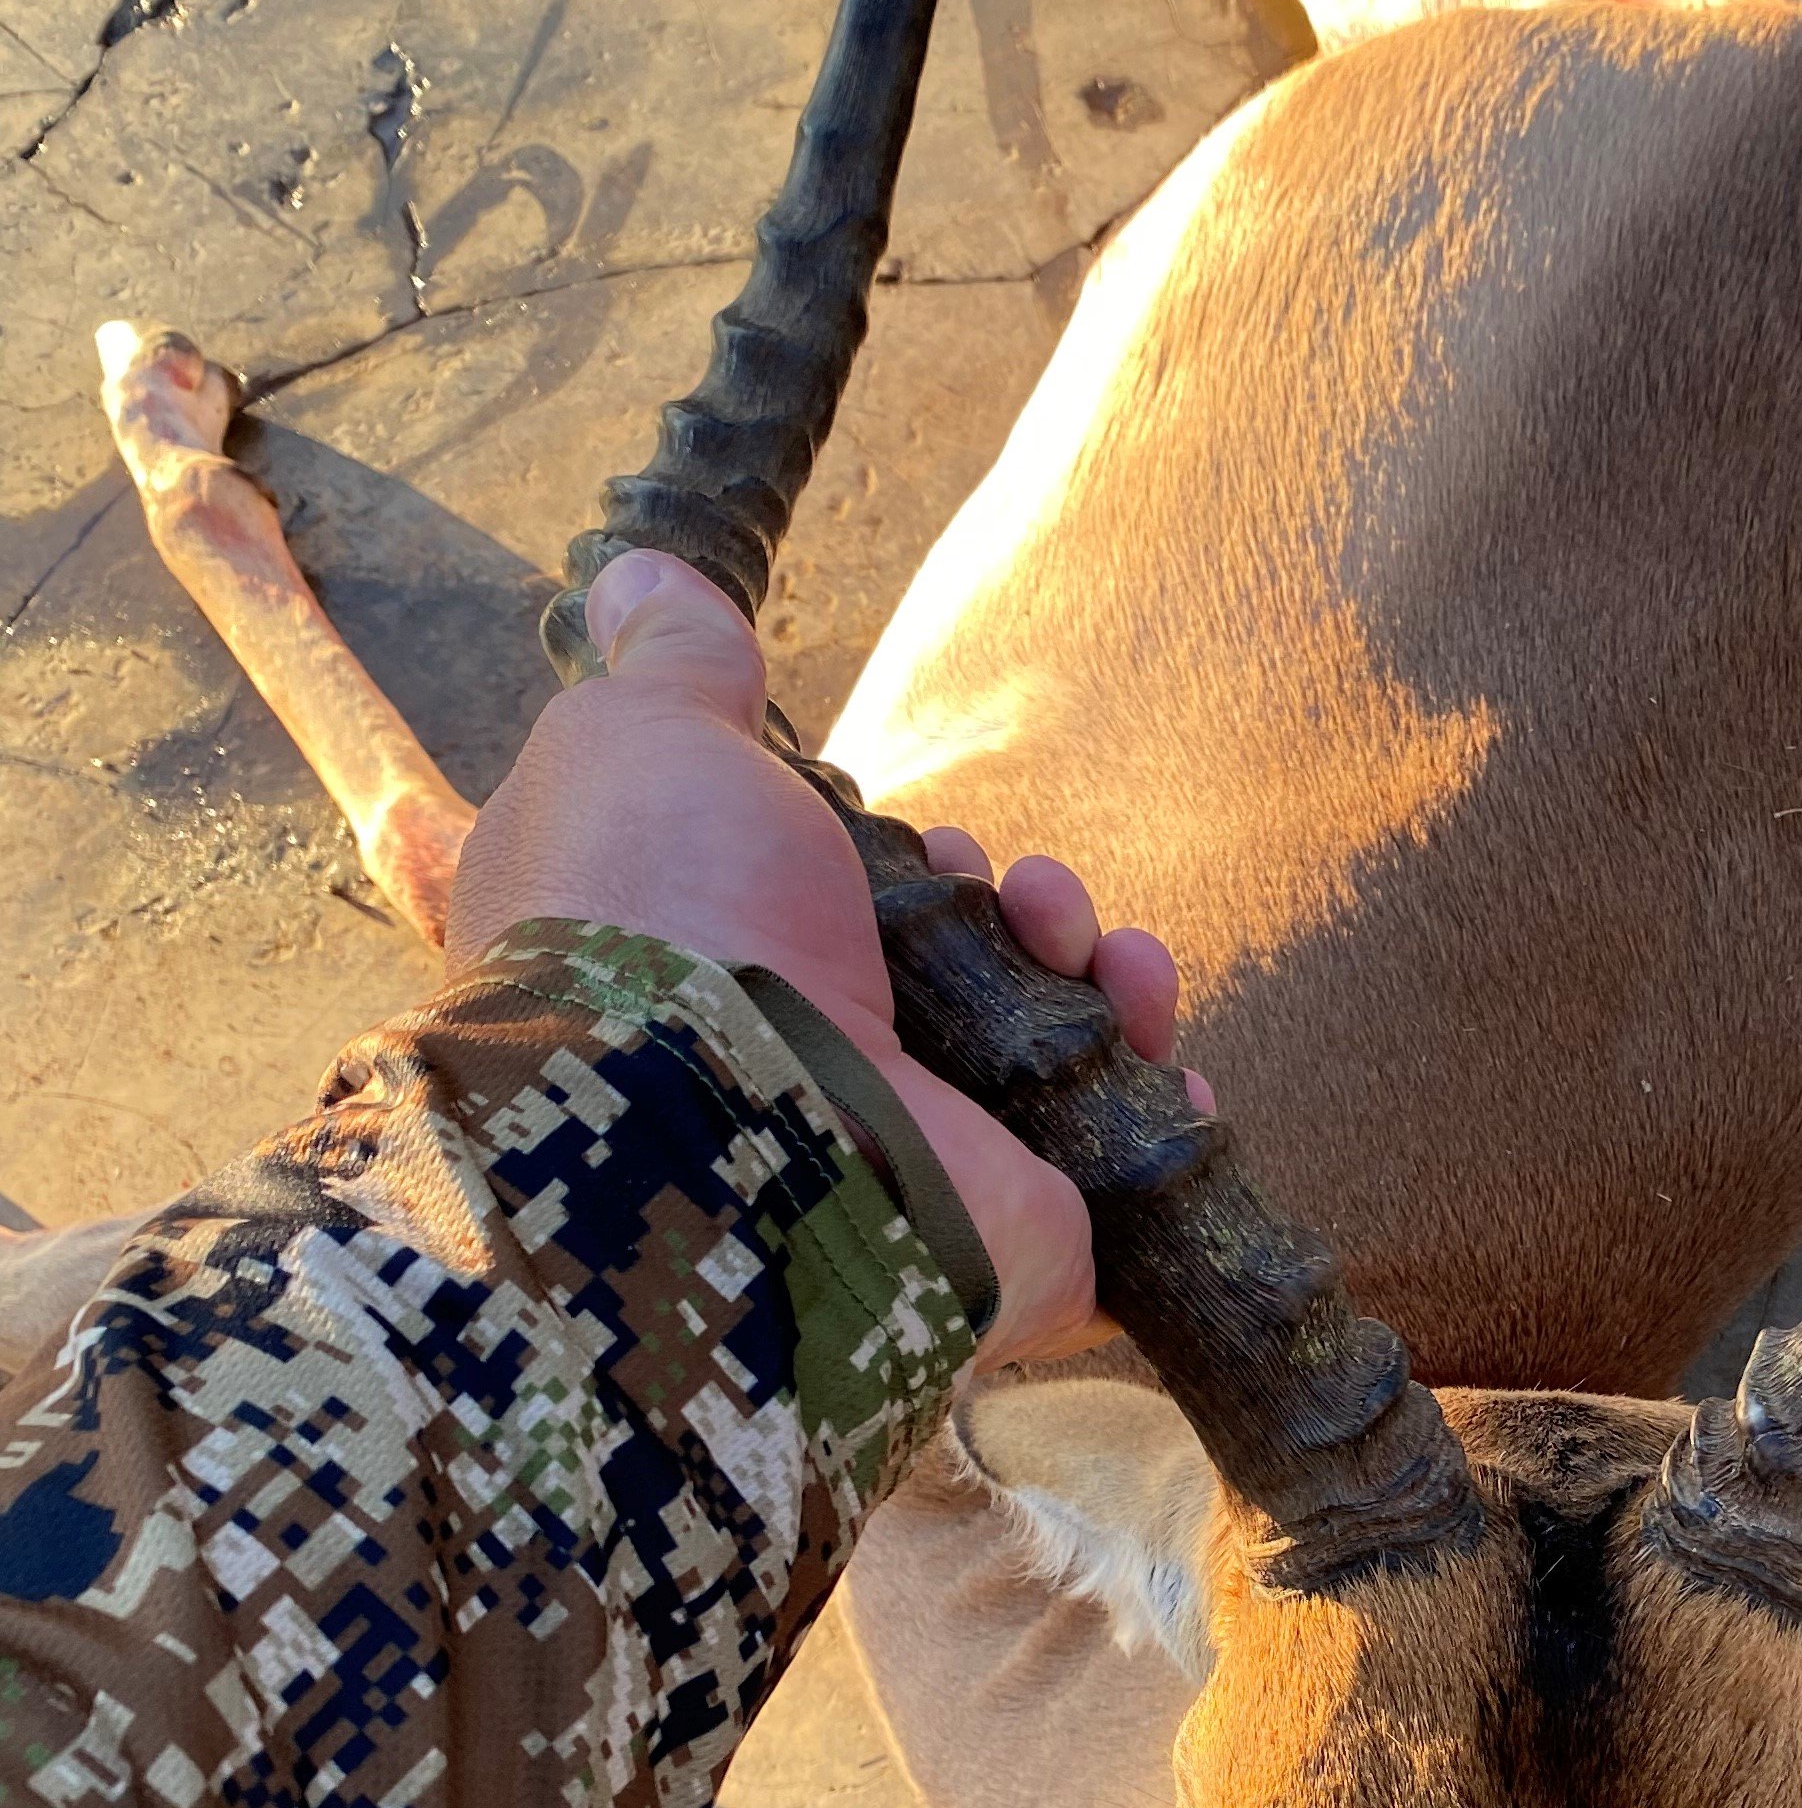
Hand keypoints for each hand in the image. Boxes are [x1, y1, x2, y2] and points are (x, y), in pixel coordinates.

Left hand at [446, 553, 1197, 1357]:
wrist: (732, 1124)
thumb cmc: (664, 920)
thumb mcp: (641, 743)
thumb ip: (668, 670)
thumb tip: (636, 573)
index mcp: (711, 974)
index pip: (809, 906)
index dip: (873, 846)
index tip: (899, 814)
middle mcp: (801, 1075)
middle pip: (945, 963)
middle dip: (997, 892)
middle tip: (996, 878)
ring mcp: (912, 1162)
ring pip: (1039, 1048)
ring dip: (1084, 963)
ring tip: (1076, 941)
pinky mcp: (1008, 1233)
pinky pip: (1120, 1158)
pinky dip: (1159, 1085)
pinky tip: (1158, 1037)